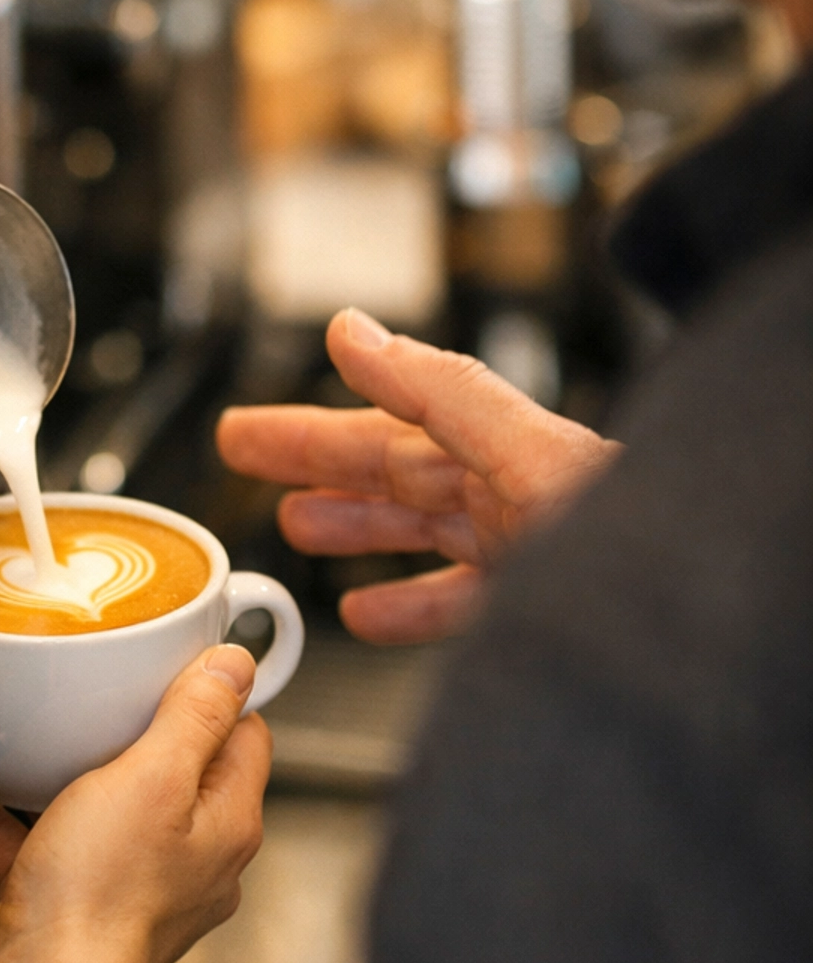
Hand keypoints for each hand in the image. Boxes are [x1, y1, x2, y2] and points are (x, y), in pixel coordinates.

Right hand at [0, 648, 269, 962]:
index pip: (243, 735)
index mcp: (224, 822)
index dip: (215, 692)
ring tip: (9, 712)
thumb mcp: (155, 776)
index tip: (175, 655)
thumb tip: (239, 662)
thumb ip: (195, 715)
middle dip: (125, 719)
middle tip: (92, 673)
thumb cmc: (103, 896)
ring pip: (92, 799)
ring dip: (45, 759)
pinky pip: (30, 835)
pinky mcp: (68, 900)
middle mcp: (187, 857)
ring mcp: (127, 882)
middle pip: (170, 765)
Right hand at [219, 308, 620, 644]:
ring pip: (424, 531)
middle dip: (317, 462)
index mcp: (506, 450)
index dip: (312, 425)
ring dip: (359, 525)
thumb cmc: (644, 545)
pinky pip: (459, 603)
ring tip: (300, 527)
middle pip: (396, 470)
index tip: (249, 427)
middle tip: (248, 457)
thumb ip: (443, 390)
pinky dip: (409, 606)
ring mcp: (529, 552)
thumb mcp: (532, 454)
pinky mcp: (543, 609)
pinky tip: (370, 616)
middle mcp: (515, 494)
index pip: (388, 422)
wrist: (714, 632)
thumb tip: (354, 330)